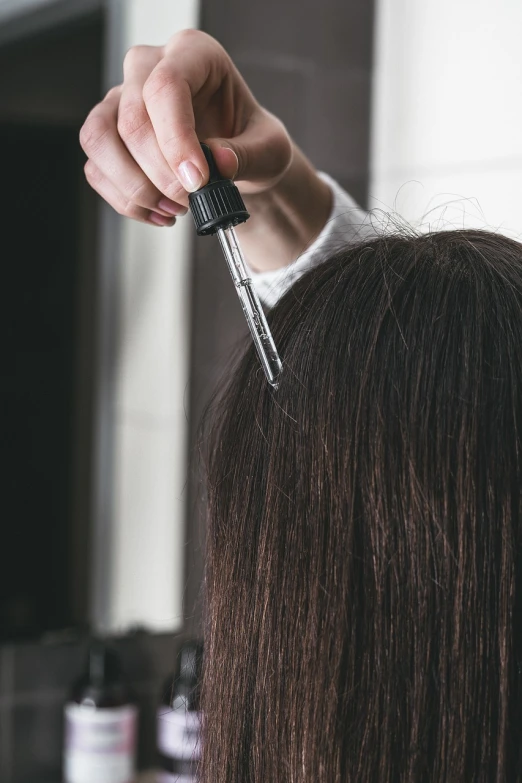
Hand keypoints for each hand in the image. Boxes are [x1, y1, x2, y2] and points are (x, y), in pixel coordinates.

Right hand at [79, 29, 292, 226]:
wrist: (237, 159)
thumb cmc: (251, 142)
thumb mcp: (269, 149)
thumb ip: (248, 155)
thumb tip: (219, 163)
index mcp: (193, 54)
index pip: (167, 86)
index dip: (176, 139)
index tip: (198, 180)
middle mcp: (149, 68)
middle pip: (131, 118)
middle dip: (160, 174)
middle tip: (191, 200)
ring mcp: (121, 99)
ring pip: (99, 140)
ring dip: (135, 187)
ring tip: (174, 209)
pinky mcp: (108, 134)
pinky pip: (96, 169)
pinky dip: (125, 200)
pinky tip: (158, 212)